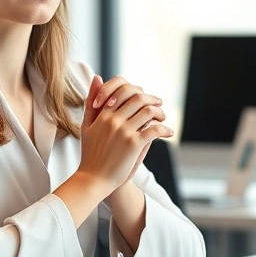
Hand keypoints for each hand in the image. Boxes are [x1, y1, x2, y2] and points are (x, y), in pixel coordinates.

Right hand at [76, 75, 173, 192]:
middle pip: (138, 98)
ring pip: (147, 111)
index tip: (147, 97)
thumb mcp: (87, 125)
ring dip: (159, 113)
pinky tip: (168, 133)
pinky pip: (153, 130)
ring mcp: (123, 131)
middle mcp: (113, 120)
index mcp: (102, 114)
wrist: (93, 179)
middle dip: (152, 99)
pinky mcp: (133, 144)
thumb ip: (92, 101)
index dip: (138, 92)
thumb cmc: (91, 154)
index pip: (123, 91)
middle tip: (159, 104)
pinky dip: (164, 129)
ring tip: (163, 118)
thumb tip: (97, 77)